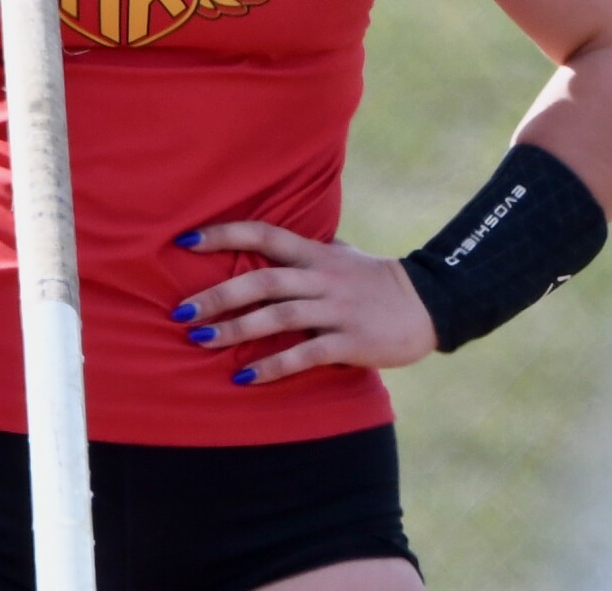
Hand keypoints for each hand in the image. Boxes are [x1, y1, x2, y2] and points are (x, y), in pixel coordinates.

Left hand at [172, 221, 438, 385]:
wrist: (430, 304)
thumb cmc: (376, 280)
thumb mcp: (341, 255)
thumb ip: (307, 251)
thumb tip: (270, 243)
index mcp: (316, 254)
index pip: (264, 235)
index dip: (224, 234)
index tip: (185, 241)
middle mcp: (322, 277)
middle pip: (262, 280)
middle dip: (218, 296)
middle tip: (180, 313)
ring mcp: (337, 309)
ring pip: (279, 316)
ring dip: (236, 329)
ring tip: (200, 342)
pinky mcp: (351, 341)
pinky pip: (306, 354)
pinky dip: (273, 366)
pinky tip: (245, 377)